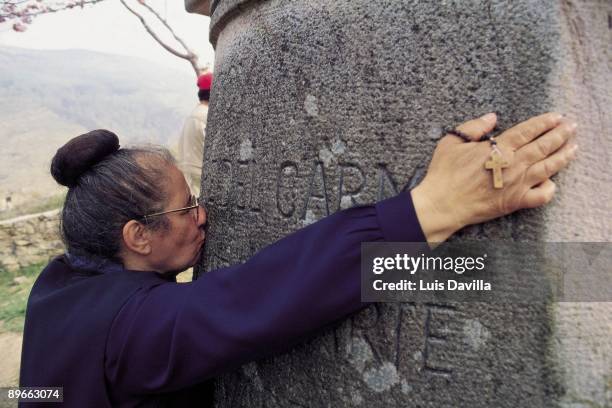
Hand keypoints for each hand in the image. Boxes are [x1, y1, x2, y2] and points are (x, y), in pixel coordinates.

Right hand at [412, 112, 577, 242]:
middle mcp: (514, 164)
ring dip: (564, 156)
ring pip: (549, 168)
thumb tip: (492, 117)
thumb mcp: (452, 141)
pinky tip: (551, 181)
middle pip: (544, 146)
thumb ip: (474, 127)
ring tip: (573, 147)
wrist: (443, 203)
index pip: (529, 130)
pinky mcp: (516, 201)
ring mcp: (518, 184)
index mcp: (499, 148)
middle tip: (572, 126)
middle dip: (561, 134)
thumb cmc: (444, 173)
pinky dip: (551, 188)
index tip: (557, 116)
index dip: (545, 122)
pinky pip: (542, 196)